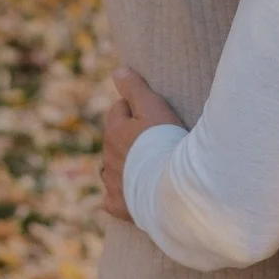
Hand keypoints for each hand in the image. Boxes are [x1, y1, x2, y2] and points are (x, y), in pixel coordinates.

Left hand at [100, 69, 183, 221]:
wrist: (170, 188)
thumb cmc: (164, 143)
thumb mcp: (152, 107)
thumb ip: (134, 88)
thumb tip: (118, 72)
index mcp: (114, 131)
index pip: (119, 110)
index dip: (136, 108)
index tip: (154, 113)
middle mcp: (107, 157)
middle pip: (115, 139)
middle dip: (129, 137)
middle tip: (156, 139)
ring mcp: (112, 183)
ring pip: (114, 168)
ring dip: (126, 164)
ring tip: (149, 165)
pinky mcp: (119, 206)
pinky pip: (113, 198)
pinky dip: (121, 194)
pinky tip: (135, 193)